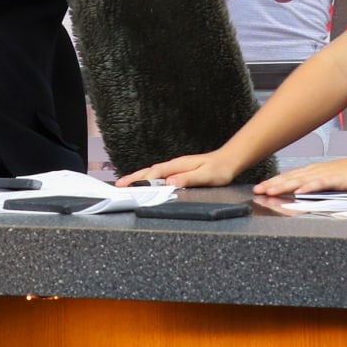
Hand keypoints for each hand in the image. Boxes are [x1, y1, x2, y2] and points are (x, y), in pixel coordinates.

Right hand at [115, 152, 237, 188]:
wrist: (228, 161)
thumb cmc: (219, 170)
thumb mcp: (206, 177)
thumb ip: (188, 179)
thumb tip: (170, 182)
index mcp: (178, 166)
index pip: (155, 173)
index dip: (140, 180)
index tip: (127, 186)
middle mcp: (174, 165)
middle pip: (149, 171)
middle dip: (133, 177)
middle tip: (118, 185)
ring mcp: (176, 167)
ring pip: (153, 172)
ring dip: (138, 177)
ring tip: (125, 183)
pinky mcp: (178, 171)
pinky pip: (159, 174)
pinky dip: (148, 178)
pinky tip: (145, 182)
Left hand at [252, 156, 346, 196]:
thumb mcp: (330, 180)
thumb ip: (316, 185)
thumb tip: (302, 192)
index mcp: (314, 171)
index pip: (289, 176)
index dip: (274, 182)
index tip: (260, 187)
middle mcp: (316, 170)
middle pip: (290, 177)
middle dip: (273, 184)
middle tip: (257, 190)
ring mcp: (325, 174)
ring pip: (300, 180)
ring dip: (284, 186)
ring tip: (271, 191)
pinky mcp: (336, 179)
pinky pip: (320, 183)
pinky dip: (309, 187)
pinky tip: (299, 191)